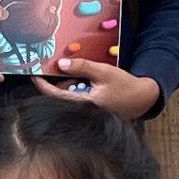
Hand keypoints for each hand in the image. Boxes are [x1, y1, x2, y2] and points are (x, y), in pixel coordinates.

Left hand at [30, 58, 160, 119]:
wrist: (143, 99)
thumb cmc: (125, 86)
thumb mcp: (103, 71)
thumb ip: (81, 67)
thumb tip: (61, 63)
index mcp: (84, 104)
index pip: (55, 96)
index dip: (42, 85)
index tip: (34, 75)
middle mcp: (83, 112)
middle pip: (61, 98)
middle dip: (57, 84)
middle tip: (57, 68)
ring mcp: (87, 114)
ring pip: (69, 99)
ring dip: (67, 87)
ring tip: (73, 72)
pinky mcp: (92, 113)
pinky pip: (77, 101)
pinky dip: (76, 91)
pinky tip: (84, 82)